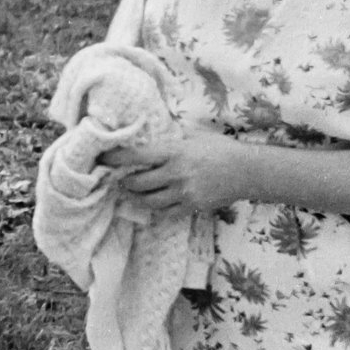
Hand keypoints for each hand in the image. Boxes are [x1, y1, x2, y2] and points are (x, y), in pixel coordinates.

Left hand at [103, 129, 245, 213]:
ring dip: (136, 198)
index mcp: (174, 151)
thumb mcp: (194, 136)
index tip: (102, 158)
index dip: (115, 159)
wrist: (247, 170)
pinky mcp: (192, 206)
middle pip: (137, 183)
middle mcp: (175, 173)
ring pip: (149, 202)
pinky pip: (166, 213)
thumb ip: (172, 140)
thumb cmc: (221, 148)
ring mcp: (183, 193)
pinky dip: (156, 210)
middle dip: (124, 183)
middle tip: (118, 180)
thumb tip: (152, 137)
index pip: (136, 156)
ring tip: (131, 194)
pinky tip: (152, 205)